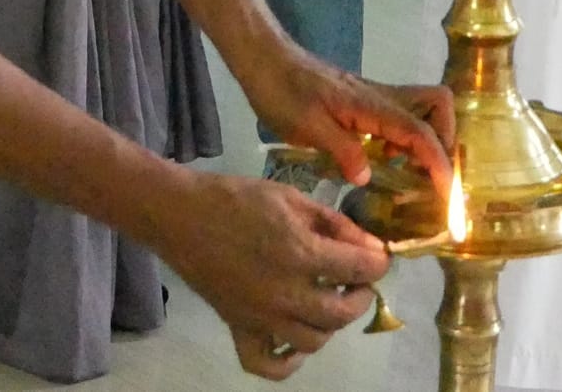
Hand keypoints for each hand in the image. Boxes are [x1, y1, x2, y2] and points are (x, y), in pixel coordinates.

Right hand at [153, 171, 386, 379]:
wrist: (181, 215)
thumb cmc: (237, 198)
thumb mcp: (291, 197)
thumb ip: (333, 223)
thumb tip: (368, 244)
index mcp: (300, 252)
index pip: (358, 268)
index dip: (378, 262)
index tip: (379, 257)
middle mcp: (284, 292)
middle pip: (341, 313)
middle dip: (361, 296)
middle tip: (358, 280)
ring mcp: (260, 317)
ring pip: (313, 341)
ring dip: (331, 324)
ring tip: (329, 301)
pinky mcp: (238, 328)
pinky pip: (267, 364)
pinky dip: (288, 362)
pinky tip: (295, 337)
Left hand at [240, 42, 454, 196]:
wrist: (265, 60)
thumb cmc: (282, 92)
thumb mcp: (307, 126)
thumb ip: (342, 151)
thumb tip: (368, 178)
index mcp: (371, 105)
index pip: (420, 132)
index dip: (438, 162)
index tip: (447, 193)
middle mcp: (381, 97)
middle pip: (437, 105)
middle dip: (444, 139)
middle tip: (428, 174)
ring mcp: (374, 96)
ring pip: (422, 108)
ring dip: (426, 138)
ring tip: (406, 171)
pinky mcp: (364, 100)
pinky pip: (401, 115)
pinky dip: (405, 137)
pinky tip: (382, 157)